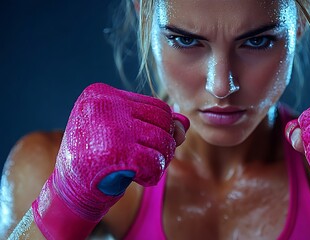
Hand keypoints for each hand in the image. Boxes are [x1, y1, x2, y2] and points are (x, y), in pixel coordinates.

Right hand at [32, 83, 188, 238]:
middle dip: (165, 143)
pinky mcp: (116, 152)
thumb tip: (184, 124)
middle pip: (163, 121)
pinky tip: (141, 178)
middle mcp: (106, 104)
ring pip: (163, 140)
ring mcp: (111, 127)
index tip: (151, 144)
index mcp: (102, 93)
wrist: (68, 189)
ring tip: (146, 168)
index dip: (164, 128)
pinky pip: (156, 162)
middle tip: (153, 158)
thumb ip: (154, 124)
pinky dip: (154, 174)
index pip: (156, 106)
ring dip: (162, 159)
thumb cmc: (98, 158)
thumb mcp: (122, 132)